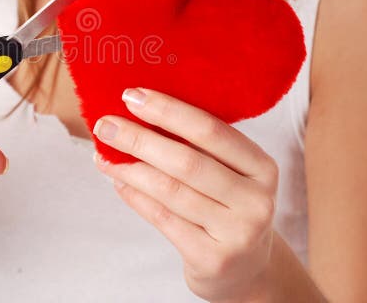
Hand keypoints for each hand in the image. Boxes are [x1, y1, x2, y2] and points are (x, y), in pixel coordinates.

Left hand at [92, 87, 277, 301]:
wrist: (245, 270)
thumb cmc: (226, 207)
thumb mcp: (229, 174)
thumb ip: (197, 146)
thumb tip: (138, 109)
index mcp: (262, 167)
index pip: (211, 130)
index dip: (168, 111)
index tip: (132, 96)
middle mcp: (256, 200)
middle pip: (187, 161)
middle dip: (139, 139)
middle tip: (105, 125)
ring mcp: (237, 233)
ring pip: (170, 191)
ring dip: (130, 169)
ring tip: (104, 154)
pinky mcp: (212, 259)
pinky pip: (162, 218)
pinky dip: (135, 197)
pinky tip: (118, 182)